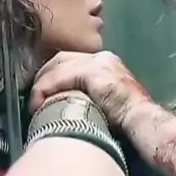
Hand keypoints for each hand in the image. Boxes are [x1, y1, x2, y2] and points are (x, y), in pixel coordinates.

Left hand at [30, 51, 151, 129]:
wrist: (141, 118)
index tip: (45, 89)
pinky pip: (59, 77)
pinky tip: (38, 102)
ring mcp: (96, 62)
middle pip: (62, 58)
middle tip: (34, 93)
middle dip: (44, 74)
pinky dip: (45, 89)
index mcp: (106, 61)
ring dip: (41, 84)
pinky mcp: (90, 72)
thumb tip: (70, 101)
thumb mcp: (107, 99)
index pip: (73, 60)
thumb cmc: (128, 117)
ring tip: (34, 101)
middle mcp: (101, 56)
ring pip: (57, 66)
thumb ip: (90, 93)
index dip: (55, 73)